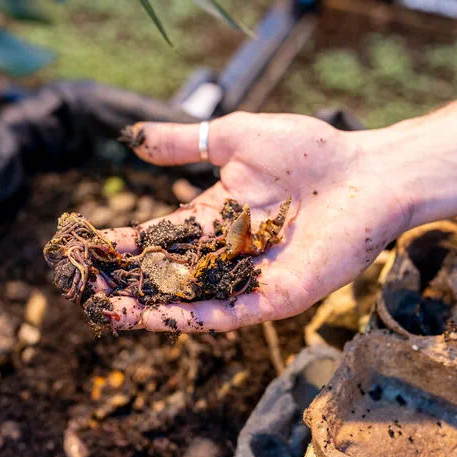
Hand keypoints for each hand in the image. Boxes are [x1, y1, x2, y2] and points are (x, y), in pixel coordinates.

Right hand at [100, 112, 414, 332]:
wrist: (369, 171)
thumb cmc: (310, 149)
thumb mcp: (234, 137)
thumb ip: (183, 142)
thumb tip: (132, 141)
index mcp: (216, 215)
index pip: (160, 235)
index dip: (124, 243)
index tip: (89, 248)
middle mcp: (227, 251)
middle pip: (167, 273)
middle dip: (127, 282)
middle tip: (87, 290)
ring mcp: (251, 276)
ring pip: (191, 299)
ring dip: (150, 308)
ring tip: (111, 312)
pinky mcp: (277, 296)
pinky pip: (229, 312)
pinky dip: (193, 317)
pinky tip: (158, 319)